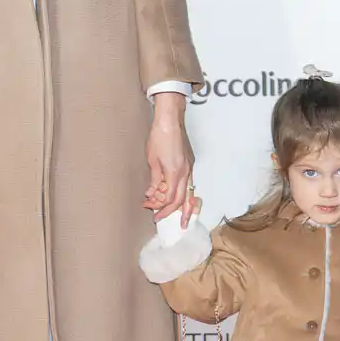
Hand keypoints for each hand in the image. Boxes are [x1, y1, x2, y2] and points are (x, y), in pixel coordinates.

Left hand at [144, 97, 194, 223]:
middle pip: (182, 199)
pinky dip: (185, 195)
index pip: (169, 197)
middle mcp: (186, 172)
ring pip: (190, 193)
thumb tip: (151, 194)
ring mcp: (190, 167)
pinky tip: (182, 199)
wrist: (170, 119)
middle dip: (173, 213)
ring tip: (184, 220)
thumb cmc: (159, 136)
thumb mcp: (152, 159)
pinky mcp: (190, 163)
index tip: (149, 208)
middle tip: (162, 220)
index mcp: (175, 172)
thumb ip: (154, 179)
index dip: (158, 205)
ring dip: (185, 208)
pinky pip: (190, 184)